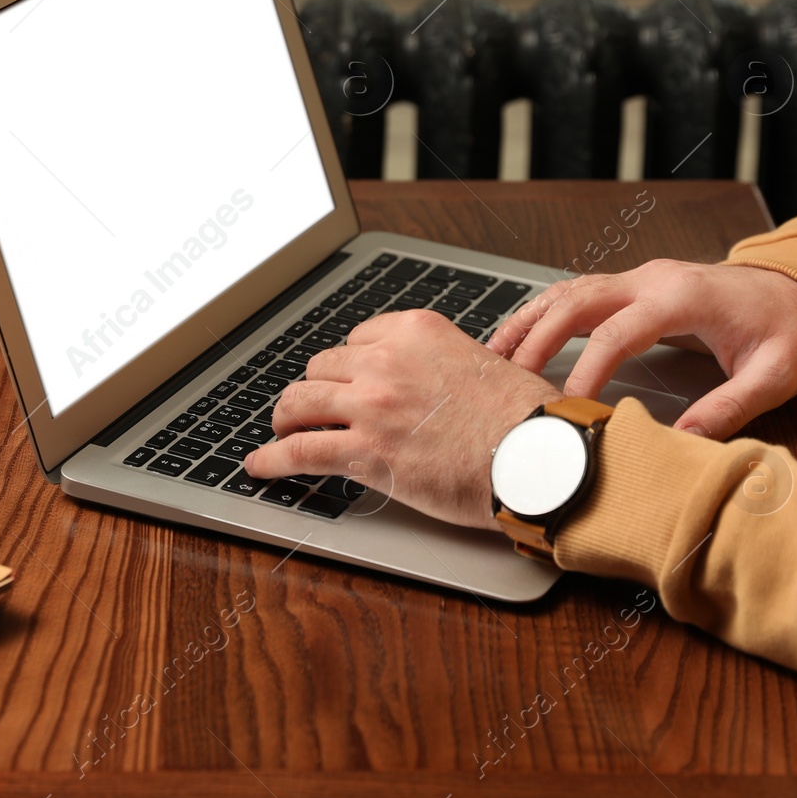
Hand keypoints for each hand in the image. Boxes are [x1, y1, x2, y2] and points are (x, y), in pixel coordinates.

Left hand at [245, 310, 560, 529]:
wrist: (536, 454)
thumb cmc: (524, 417)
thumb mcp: (482, 361)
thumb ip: (442, 364)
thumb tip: (432, 383)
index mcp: (416, 331)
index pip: (357, 339)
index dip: (346, 365)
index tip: (343, 379)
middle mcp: (385, 361)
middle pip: (322, 368)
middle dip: (315, 389)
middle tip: (309, 406)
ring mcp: (371, 405)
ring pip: (300, 403)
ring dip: (286, 418)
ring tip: (280, 430)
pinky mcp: (365, 451)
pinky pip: (300, 450)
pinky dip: (272, 459)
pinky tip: (260, 466)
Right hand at [486, 259, 796, 439]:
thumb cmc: (788, 328)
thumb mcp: (775, 374)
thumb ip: (729, 408)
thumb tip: (681, 444)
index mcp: (682, 297)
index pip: (617, 332)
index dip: (586, 368)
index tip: (565, 402)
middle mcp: (652, 280)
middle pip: (576, 302)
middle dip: (537, 339)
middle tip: (506, 376)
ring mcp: (639, 277)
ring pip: (567, 292)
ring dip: (529, 321)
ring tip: (493, 355)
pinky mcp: (632, 285)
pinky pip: (576, 293)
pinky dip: (542, 313)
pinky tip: (519, 336)